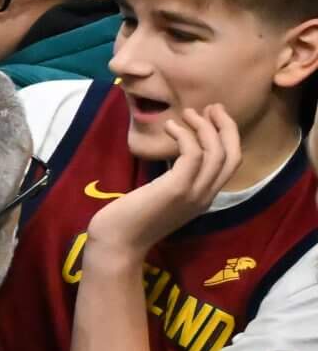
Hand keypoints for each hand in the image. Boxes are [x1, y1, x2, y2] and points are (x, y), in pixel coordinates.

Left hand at [89, 106, 240, 261]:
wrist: (117, 243)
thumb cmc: (131, 219)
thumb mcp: (161, 196)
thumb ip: (174, 179)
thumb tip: (174, 156)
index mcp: (204, 197)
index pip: (231, 163)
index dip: (228, 136)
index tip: (213, 116)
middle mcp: (205, 196)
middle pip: (233, 155)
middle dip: (226, 127)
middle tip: (212, 107)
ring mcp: (193, 194)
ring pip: (217, 153)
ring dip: (204, 127)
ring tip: (187, 113)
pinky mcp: (176, 189)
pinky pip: (193, 155)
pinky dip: (185, 136)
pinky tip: (170, 127)